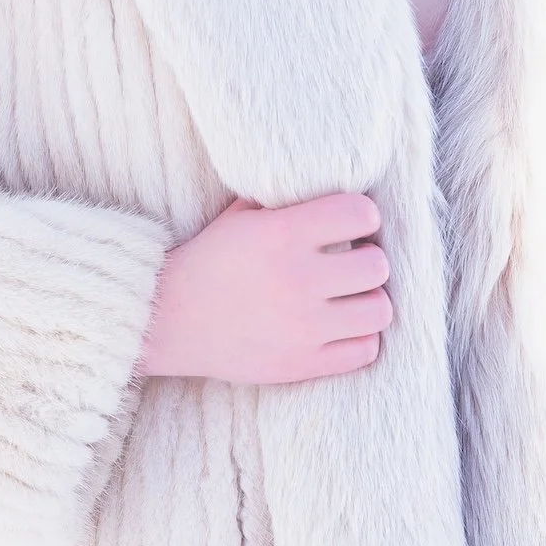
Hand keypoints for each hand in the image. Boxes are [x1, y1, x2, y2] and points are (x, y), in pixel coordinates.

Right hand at [134, 192, 392, 385]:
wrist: (166, 320)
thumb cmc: (209, 260)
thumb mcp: (242, 217)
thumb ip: (287, 200)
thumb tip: (333, 180)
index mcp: (282, 235)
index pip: (361, 213)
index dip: (363, 216)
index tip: (352, 224)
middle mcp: (296, 280)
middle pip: (377, 265)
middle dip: (368, 260)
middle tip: (352, 262)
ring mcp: (301, 328)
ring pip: (379, 311)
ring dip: (369, 301)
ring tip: (351, 297)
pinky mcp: (300, 364)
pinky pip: (364, 351)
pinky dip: (360, 338)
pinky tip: (341, 327)